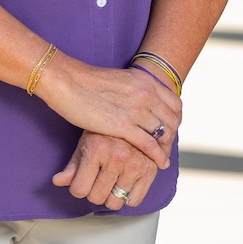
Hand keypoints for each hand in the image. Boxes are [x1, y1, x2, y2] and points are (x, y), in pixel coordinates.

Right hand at [36, 59, 179, 169]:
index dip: (175, 120)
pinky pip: (149, 144)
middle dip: (172, 136)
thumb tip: (141, 101)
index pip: (175, 104)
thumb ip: (136, 90)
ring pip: (163, 133)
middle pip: (172, 120)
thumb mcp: (122, 80)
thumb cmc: (88, 82)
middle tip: (167, 147)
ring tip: (164, 158)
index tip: (170, 130)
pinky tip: (160, 163)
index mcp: (146, 81)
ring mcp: (136, 109)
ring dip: (166, 148)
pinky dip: (158, 156)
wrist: (67, 80)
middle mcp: (146, 94)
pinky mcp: (123, 125)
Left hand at [55, 130, 161, 208]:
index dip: (78, 188)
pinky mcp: (150, 169)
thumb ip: (72, 166)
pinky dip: (128, 197)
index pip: (79, 190)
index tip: (82, 180)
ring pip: (115, 202)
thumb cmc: (105, 133)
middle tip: (98, 179)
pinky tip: (125, 184)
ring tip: (111, 182)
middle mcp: (117, 157)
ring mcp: (136, 164)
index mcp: (97, 150)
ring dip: (111, 196)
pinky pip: (135, 200)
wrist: (133, 118)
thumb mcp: (84, 145)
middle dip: (94, 192)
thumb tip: (57, 181)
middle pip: (96, 198)